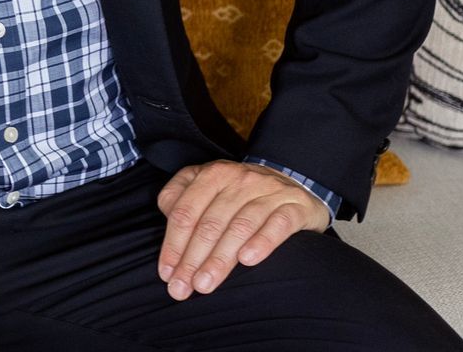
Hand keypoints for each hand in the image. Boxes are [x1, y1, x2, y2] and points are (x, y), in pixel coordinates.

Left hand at [156, 160, 328, 299]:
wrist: (293, 185)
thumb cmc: (241, 194)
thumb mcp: (209, 186)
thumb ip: (181, 199)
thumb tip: (167, 227)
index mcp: (213, 174)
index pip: (185, 211)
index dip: (173, 244)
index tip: (166, 273)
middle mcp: (240, 179)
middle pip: (210, 223)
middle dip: (193, 259)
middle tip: (183, 287)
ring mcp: (270, 191)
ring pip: (240, 226)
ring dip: (220, 259)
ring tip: (205, 284)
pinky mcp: (296, 205)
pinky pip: (278, 224)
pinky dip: (262, 242)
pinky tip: (247, 261)